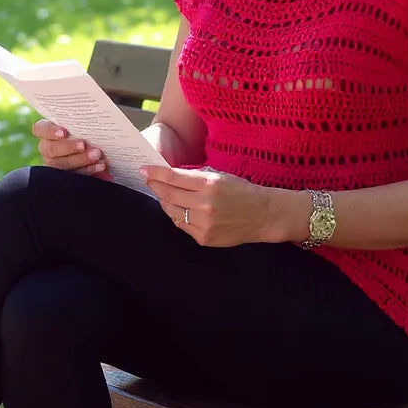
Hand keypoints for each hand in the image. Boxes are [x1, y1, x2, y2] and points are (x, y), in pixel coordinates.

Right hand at [32, 119, 109, 176]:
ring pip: (62, 164)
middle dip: (69, 147)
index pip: (40, 129)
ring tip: (96, 155)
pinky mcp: (65, 174)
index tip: (63, 132)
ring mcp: (54, 163)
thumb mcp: (78, 123)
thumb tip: (88, 113)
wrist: (91, 145)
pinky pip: (74, 174)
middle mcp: (47, 147)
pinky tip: (100, 165)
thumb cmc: (82, 129)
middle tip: (83, 145)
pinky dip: (88, 170)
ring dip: (81, 160)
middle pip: (52, 149)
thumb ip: (78, 121)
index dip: (50, 131)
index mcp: (46, 131)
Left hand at [140, 164, 274, 246]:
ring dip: (165, 202)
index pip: (174, 177)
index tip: (144, 170)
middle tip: (149, 181)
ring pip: (172, 212)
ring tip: (164, 195)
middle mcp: (205, 205)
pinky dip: (178, 216)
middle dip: (156, 186)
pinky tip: (180, 210)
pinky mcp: (203, 238)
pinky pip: (182, 225)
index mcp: (210, 185)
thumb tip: (169, 175)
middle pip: (168, 195)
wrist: (262, 215)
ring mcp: (203, 224)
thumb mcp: (220, 176)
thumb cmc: (242, 192)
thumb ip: (195, 177)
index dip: (156, 173)